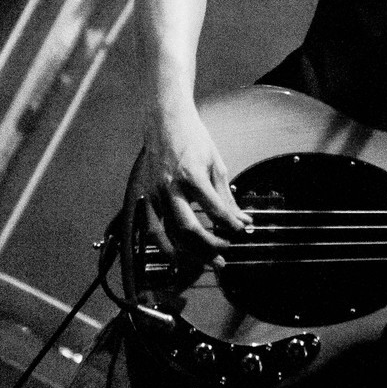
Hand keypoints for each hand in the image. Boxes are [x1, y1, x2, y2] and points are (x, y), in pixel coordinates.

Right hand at [129, 102, 250, 260]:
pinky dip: (163, 246)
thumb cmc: (194, 140)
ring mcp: (154, 194)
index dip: (230, 226)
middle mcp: (170, 188)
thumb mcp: (216, 164)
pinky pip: (151, 228)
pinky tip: (176, 257)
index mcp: (192, 176)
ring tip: (202, 264)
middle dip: (207, 248)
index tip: (242, 233)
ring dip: (185, 254)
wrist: (165, 122)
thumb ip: (226, 195)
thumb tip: (241, 219)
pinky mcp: (144, 196)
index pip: (214, 210)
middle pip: (188, 229)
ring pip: (167, 234)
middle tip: (223, 259)